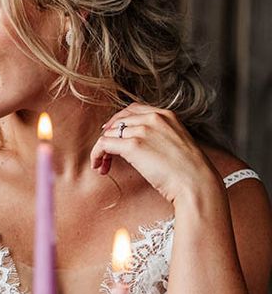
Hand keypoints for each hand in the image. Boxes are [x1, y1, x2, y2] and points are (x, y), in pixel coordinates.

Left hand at [89, 103, 218, 204]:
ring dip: (102, 149)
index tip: (112, 133)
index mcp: (166, 115)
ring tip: (103, 165)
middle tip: (105, 153)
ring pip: (109, 133)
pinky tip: (99, 166)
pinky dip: (97, 154)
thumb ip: (159, 136)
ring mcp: (142, 130)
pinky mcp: (132, 145)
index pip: (132, 110)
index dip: (118, 122)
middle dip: (108, 136)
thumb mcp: (176, 143)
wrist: (196, 183)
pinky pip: (104, 144)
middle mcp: (153, 118)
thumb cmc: (189, 171)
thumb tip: (138, 143)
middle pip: (117, 121)